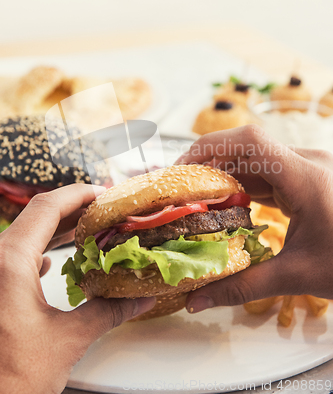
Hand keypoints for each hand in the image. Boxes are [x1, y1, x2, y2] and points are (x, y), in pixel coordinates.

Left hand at [0, 184, 154, 393]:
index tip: (103, 193)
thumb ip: (106, 313)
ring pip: (25, 236)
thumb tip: (140, 299)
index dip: (78, 194)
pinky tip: (51, 262)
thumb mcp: (66, 341)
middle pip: (36, 217)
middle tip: (102, 210)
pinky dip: (38, 251)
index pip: (47, 207)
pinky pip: (14, 256)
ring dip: (56, 230)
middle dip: (72, 210)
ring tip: (86, 231)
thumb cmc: (11, 377)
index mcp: (9, 261)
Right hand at [175, 125, 332, 312]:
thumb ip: (243, 286)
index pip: (251, 142)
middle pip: (248, 149)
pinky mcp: (309, 181)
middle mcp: (308, 164)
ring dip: (226, 176)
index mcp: (308, 177)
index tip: (182, 167)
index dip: (211, 147)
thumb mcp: (299, 275)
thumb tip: (197, 300)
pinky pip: (269, 174)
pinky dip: (244, 187)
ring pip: (256, 161)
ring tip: (197, 199)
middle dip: (210, 164)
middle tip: (181, 189)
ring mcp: (309, 170)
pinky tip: (228, 206)